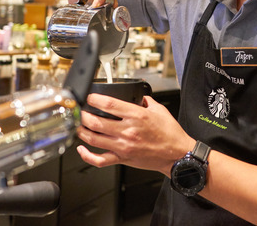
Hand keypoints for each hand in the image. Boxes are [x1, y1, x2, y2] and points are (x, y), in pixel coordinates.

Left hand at [76, 95, 194, 174]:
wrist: (177, 155)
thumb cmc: (170, 134)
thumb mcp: (160, 110)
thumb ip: (146, 101)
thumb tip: (138, 96)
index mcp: (137, 116)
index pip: (109, 104)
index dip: (95, 99)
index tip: (90, 97)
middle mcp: (128, 131)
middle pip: (96, 122)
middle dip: (84, 115)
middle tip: (81, 111)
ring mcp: (124, 146)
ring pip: (94, 139)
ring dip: (82, 132)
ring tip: (79, 126)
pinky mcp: (123, 159)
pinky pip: (100, 160)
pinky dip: (87, 155)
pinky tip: (82, 149)